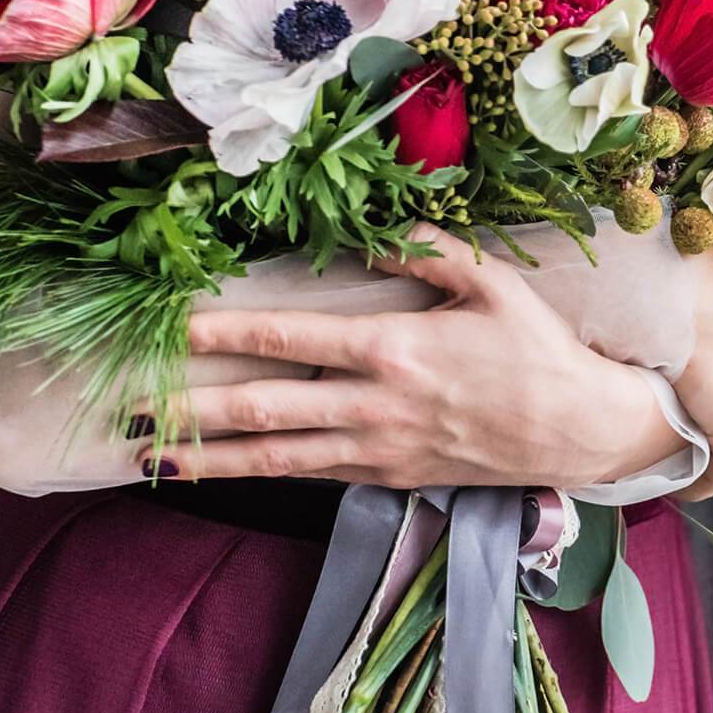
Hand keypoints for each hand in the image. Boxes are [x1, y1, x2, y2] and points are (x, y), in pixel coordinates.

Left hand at [136, 227, 684, 487]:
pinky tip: (232, 472)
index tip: (175, 328)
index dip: (225, 333)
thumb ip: (426, 252)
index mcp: (393, 349)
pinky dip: (266, 474)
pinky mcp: (392, 476)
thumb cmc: (537, 350)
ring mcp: (380, 449)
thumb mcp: (491, 283)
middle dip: (192, 409)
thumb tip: (370, 235)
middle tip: (133, 408)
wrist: (578, 429)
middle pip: (264, 410)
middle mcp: (374, 405)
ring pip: (278, 459)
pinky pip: (315, 475)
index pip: (288, 339)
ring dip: (212, 458)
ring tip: (155, 458)